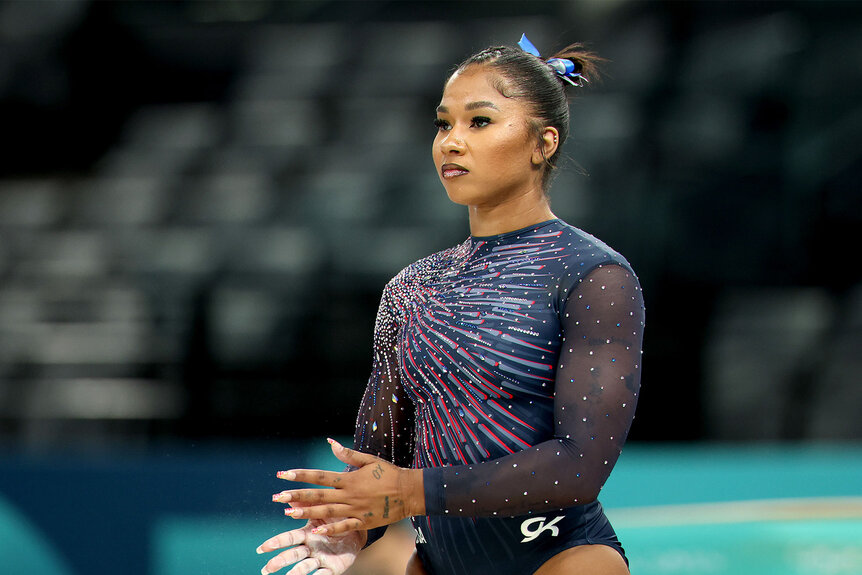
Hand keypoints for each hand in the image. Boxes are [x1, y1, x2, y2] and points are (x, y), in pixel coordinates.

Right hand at [257, 503, 366, 574]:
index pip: (289, 538)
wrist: (357, 531)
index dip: (275, 543)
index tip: (262, 548)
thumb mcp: (321, 508)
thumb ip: (305, 502)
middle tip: (267, 569)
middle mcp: (310, 548)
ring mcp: (320, 559)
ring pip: (305, 566)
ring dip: (296, 572)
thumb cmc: (335, 519)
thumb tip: (284, 494)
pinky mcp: (331, 568)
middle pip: (293, 554)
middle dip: (280, 561)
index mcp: (306, 534)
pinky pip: (323, 574)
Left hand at [272, 438, 424, 535]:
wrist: (409, 492)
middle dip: (296, 495)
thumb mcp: (368, 460)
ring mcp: (355, 509)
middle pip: (318, 495)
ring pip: (326, 512)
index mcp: (349, 478)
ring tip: (287, 512)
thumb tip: (330, 443)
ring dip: (306, 512)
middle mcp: (349, 494)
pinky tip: (315, 531)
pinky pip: (344, 527)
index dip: (300, 475)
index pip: (319, 476)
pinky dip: (330, 529)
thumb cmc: (389, 473)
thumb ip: (348, 454)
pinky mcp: (363, 522)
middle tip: (276, 496)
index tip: (283, 474)